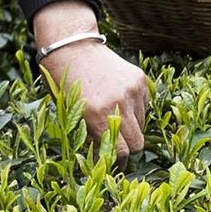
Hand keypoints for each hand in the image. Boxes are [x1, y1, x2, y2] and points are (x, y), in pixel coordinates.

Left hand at [32, 2, 148, 155]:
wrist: (73, 48)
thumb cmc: (66, 84)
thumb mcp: (72, 114)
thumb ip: (91, 136)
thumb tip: (106, 157)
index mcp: (96, 114)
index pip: (121, 151)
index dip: (119, 161)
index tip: (115, 163)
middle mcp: (118, 102)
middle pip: (138, 142)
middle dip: (128, 148)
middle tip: (118, 146)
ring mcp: (132, 90)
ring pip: (142, 124)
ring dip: (131, 127)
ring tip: (114, 117)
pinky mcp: (140, 79)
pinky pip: (144, 106)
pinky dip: (135, 109)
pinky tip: (119, 100)